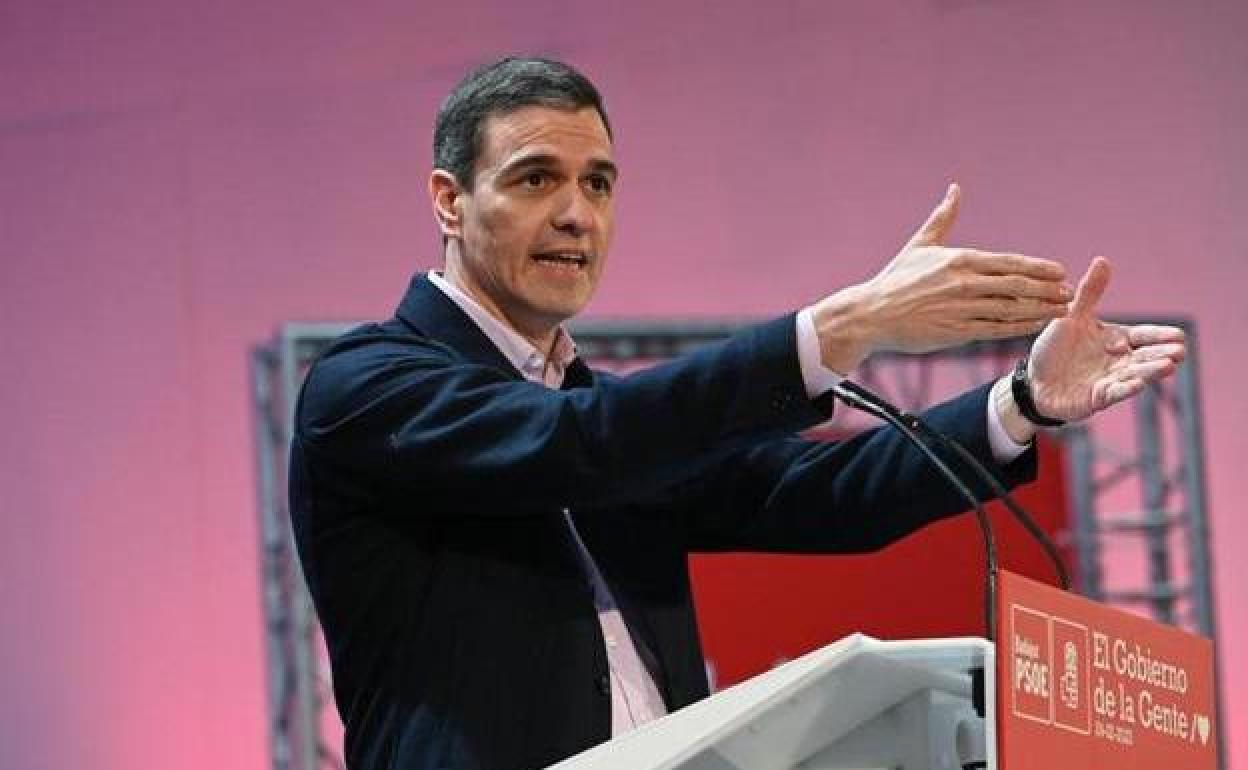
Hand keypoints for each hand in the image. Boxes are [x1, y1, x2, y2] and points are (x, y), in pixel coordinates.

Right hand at [812, 184, 1071, 372]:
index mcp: (959, 260)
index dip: (1037, 268)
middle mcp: (964, 284)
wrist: (870, 314)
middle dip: (1046, 289)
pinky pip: (995, 330)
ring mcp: (961, 309)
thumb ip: (943, 218)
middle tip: (1068, 292)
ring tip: (1061, 310)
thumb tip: (955, 189)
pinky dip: (1018, 328)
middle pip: (1016, 286)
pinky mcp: (955, 332)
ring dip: (1040, 309)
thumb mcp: (919, 245)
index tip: (1059, 271)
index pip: (1008, 263)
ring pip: (1010, 309)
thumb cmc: (894, 280)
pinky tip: (1035, 325)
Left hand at [1026, 257, 1185, 421]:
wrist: (1033, 381)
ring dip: (1151, 371)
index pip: (1143, 336)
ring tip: (1168, 366)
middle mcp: (1118, 360)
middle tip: (1179, 351)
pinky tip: (1138, 384)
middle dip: (1162, 354)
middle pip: (1145, 356)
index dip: (1159, 336)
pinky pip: (1114, 393)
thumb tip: (1102, 260)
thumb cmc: (1054, 349)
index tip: (1178, 335)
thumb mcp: (1072, 317)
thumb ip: (1089, 293)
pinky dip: (1126, 388)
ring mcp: (1110, 380)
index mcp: (1116, 340)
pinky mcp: (1097, 398)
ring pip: (1135, 375)